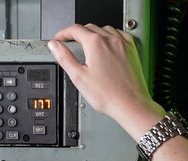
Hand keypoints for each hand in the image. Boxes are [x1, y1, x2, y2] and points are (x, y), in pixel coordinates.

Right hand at [48, 23, 163, 137]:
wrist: (131, 105)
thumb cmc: (108, 95)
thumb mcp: (79, 77)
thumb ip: (64, 58)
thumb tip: (55, 45)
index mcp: (95, 44)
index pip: (75, 30)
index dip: (64, 33)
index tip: (59, 38)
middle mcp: (110, 40)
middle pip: (90, 28)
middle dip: (78, 33)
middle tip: (71, 43)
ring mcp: (123, 45)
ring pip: (105, 30)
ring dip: (94, 34)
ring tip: (88, 45)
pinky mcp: (132, 51)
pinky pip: (120, 35)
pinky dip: (111, 36)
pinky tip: (109, 45)